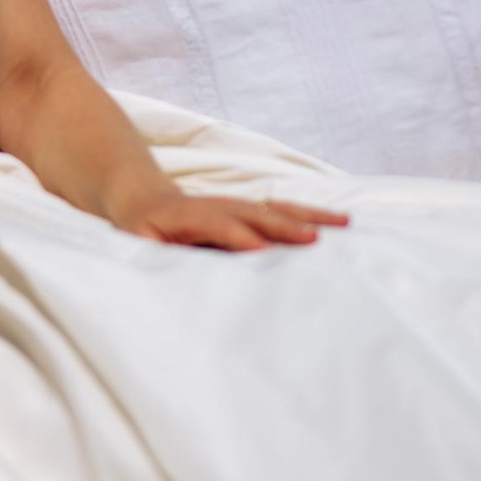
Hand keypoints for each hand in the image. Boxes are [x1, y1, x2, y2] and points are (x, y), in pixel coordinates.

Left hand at [109, 185, 348, 250]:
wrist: (141, 200)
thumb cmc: (140, 232)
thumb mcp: (138, 247)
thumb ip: (157, 260)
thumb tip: (174, 279)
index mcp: (187, 216)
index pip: (219, 226)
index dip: (240, 238)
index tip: (263, 252)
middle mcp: (217, 207)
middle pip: (255, 214)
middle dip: (284, 226)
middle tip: (314, 241)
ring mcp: (236, 206)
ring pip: (275, 208)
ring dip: (308, 217)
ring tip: (343, 226)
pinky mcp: (249, 212)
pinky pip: (283, 212)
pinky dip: (310, 216)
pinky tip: (338, 223)